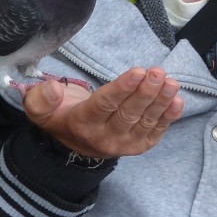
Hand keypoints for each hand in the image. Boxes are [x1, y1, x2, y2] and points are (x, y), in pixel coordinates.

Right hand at [23, 66, 184, 158]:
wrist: (74, 142)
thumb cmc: (61, 116)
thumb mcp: (40, 109)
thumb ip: (41, 98)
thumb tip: (54, 89)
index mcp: (83, 124)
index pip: (105, 105)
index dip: (122, 89)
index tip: (137, 71)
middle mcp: (105, 137)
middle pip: (129, 114)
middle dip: (145, 92)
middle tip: (157, 73)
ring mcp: (125, 143)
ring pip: (145, 121)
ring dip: (160, 101)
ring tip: (171, 83)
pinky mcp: (139, 145)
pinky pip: (155, 132)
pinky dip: (168, 117)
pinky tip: (177, 101)